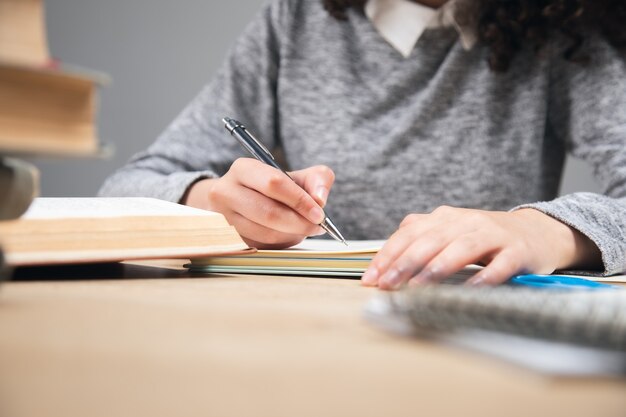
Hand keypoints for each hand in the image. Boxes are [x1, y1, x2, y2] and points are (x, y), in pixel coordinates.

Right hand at [183, 158, 334, 248]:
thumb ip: (316, 179)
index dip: (300, 200)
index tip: (319, 213)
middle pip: (269, 212)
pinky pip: (262, 246)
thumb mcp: (295, 175)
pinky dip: (281, 243)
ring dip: (292, 235)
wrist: (238, 199)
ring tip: (303, 229)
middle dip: (299, 223)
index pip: (274, 184)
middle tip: (317, 226)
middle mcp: (226, 192)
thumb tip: (320, 199)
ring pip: (265, 233)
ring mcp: (224, 218)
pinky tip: (288, 234)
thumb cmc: (270, 187)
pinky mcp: (227, 238)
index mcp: (243, 169)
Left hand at [362, 206, 601, 289]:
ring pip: (461, 248)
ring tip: (419, 286)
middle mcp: (466, 221)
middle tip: (388, 285)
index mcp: (444, 217)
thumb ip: (418, 239)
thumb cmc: (482, 237)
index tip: (371, 278)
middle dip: (405, 263)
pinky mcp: (517, 251)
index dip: (388, 255)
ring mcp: (492, 234)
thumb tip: (383, 262)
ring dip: (437, 267)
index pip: (408, 233)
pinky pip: (499, 265)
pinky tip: (469, 289)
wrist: (536, 232)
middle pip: (430, 240)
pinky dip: (484, 278)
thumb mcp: (448, 231)